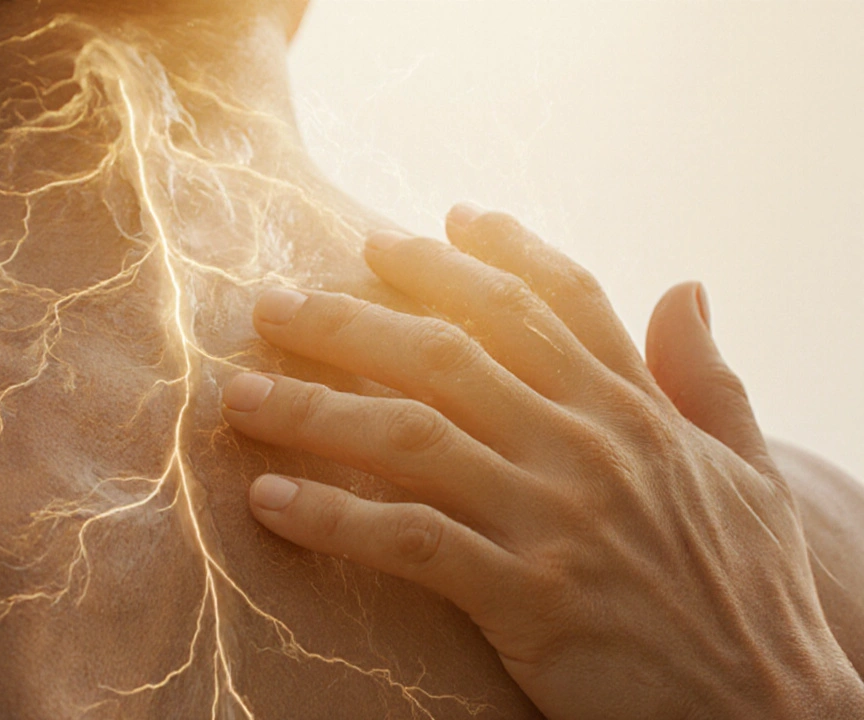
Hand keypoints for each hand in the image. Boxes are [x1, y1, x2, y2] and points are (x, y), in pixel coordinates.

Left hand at [220, 206, 863, 718]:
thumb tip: (686, 284)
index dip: (492, 253)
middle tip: (273, 301)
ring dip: (313, 407)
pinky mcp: (526, 595)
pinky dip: (333, 515)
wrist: (774, 716)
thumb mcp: (748, 474)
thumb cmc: (752, 597)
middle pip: (451, 350)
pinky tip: (268, 497)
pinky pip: (408, 539)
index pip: (556, 301)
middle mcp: (588, 445)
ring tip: (238, 391)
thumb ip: (709, 379)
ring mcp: (554, 517)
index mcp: (637, 412)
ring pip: (411, 432)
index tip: (428, 222)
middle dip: (352, 315)